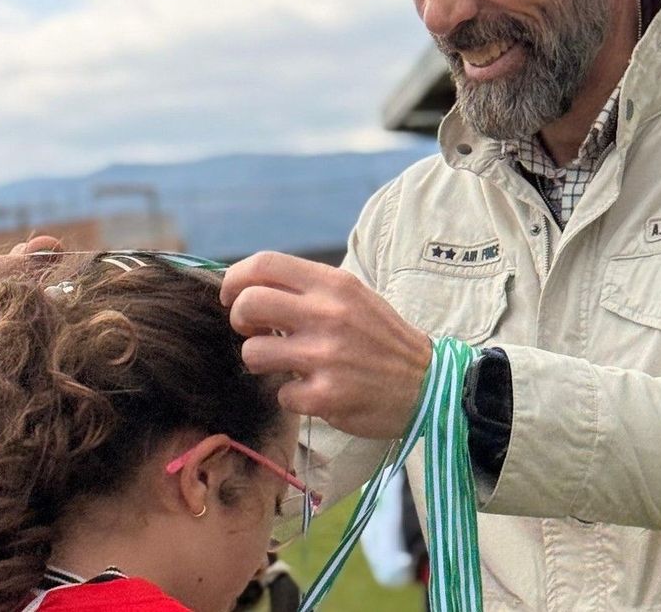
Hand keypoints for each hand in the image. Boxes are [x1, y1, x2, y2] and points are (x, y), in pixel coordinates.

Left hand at [222, 252, 431, 439]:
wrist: (427, 383)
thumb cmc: (381, 338)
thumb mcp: (353, 298)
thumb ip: (308, 290)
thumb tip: (251, 289)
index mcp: (334, 285)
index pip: (264, 264)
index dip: (235, 279)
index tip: (232, 296)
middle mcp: (328, 315)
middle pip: (248, 304)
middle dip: (240, 320)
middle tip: (254, 331)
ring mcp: (325, 356)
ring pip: (253, 353)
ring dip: (261, 361)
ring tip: (285, 364)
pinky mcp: (325, 396)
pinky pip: (281, 393)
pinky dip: (293, 396)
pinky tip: (315, 391)